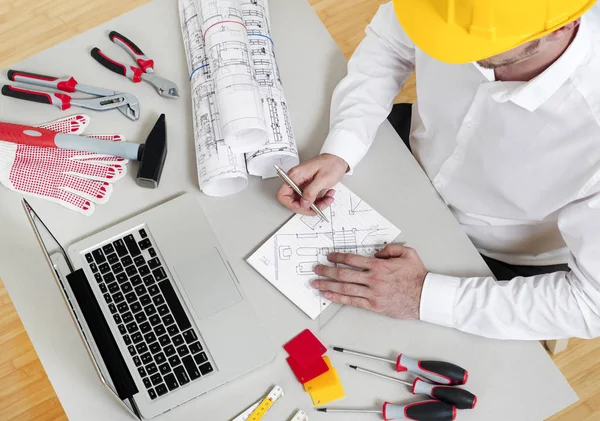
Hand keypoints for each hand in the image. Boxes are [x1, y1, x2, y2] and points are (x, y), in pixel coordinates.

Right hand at [276, 153, 347, 215]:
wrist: (338, 159)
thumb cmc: (331, 164)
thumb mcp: (322, 179)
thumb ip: (311, 192)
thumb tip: (303, 204)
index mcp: (295, 176)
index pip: (283, 195)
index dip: (292, 204)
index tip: (303, 207)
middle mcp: (296, 180)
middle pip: (293, 201)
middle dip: (307, 206)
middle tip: (318, 207)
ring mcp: (301, 184)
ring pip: (303, 202)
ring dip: (316, 204)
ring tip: (327, 199)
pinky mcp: (307, 186)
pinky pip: (310, 198)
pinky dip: (319, 201)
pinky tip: (327, 196)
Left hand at [311, 244, 427, 318]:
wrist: (425, 297)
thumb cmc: (417, 277)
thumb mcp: (407, 253)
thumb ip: (390, 248)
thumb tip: (377, 252)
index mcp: (379, 266)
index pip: (352, 259)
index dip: (338, 257)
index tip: (329, 256)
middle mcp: (373, 279)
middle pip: (344, 274)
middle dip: (327, 270)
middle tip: (317, 269)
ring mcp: (372, 293)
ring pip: (345, 288)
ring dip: (328, 285)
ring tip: (316, 283)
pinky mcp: (374, 305)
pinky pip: (352, 301)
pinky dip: (339, 298)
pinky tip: (329, 295)